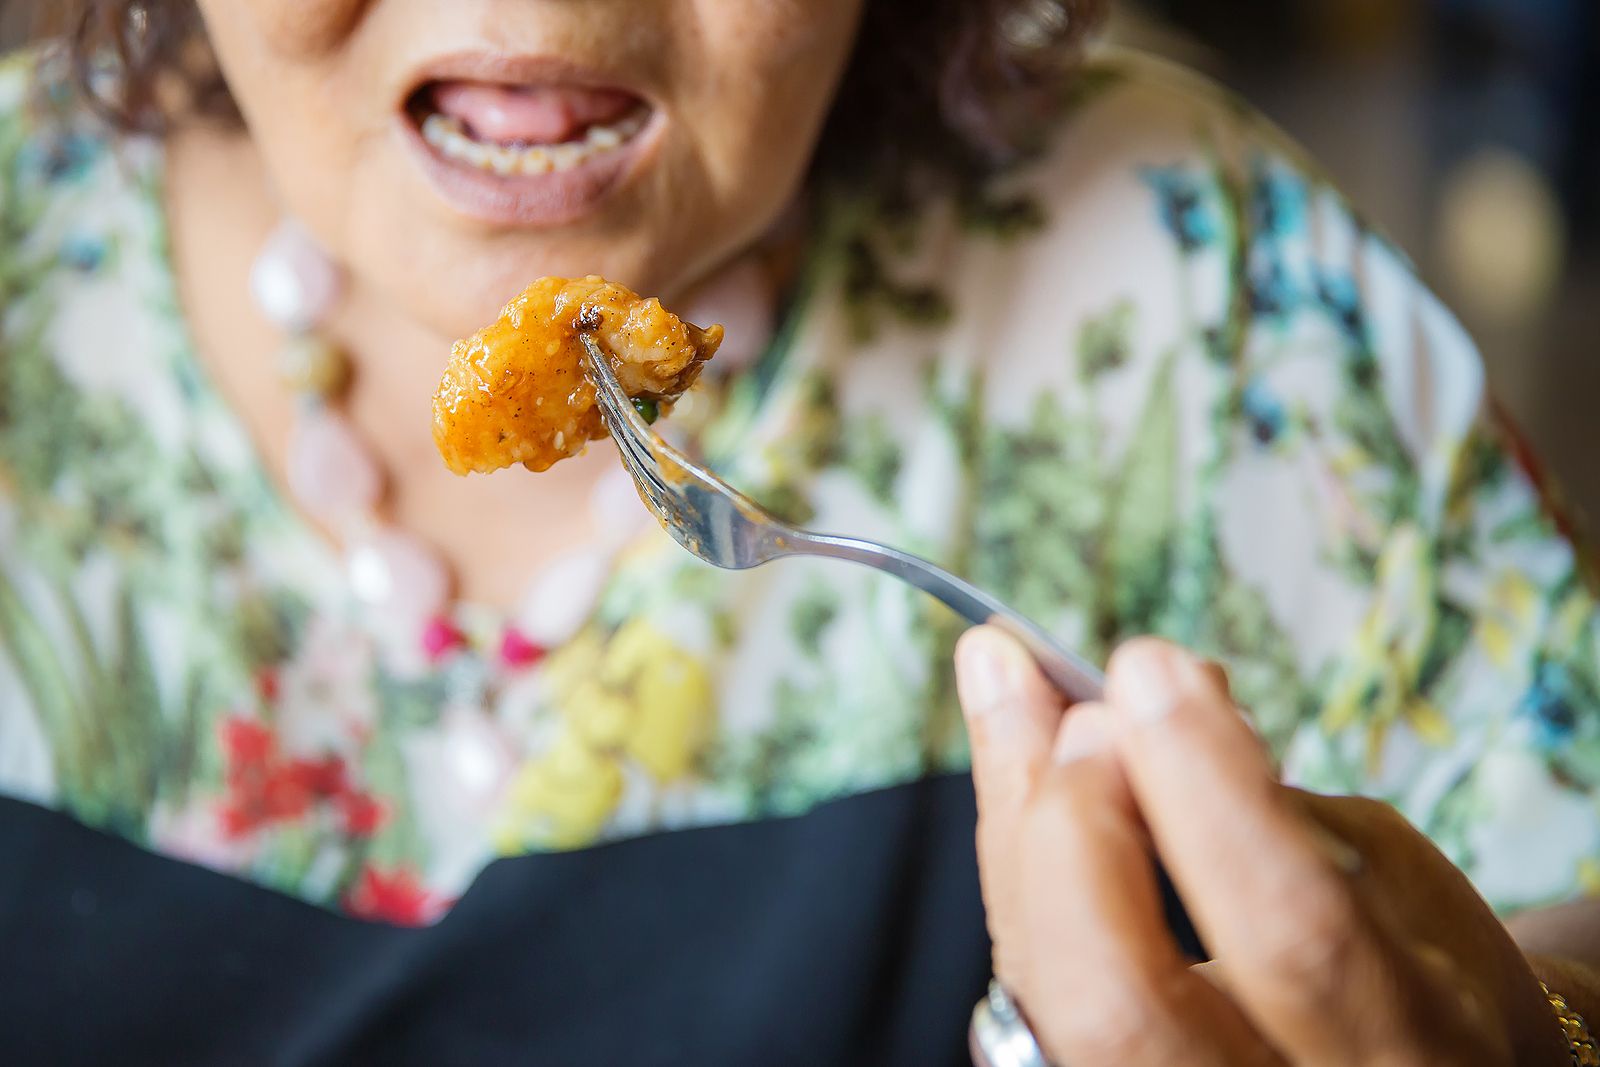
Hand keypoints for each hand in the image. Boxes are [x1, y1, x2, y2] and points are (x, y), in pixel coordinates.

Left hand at [953, 628, 1571, 1065]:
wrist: (1408, 1058)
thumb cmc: (1415, 959)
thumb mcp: (1390, 874)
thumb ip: (1269, 809)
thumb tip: (1140, 701)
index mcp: (1399, 1050)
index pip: (1292, 934)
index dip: (1207, 791)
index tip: (1151, 668)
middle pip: (1118, 1008)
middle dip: (1076, 832)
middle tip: (1081, 708)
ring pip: (1043, 990)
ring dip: (1015, 818)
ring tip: (1005, 680)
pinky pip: (1027, 977)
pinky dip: (1012, 857)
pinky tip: (1011, 758)